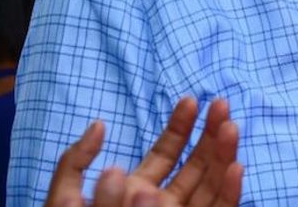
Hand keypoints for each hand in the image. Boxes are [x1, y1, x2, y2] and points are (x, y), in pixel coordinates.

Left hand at [45, 98, 242, 206]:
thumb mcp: (61, 201)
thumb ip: (74, 166)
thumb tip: (101, 125)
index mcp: (136, 191)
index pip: (165, 153)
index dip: (180, 126)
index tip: (193, 100)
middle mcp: (163, 204)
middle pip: (195, 164)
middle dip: (210, 133)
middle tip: (222, 103)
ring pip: (211, 185)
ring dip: (223, 156)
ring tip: (231, 127)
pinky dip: (230, 193)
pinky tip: (236, 168)